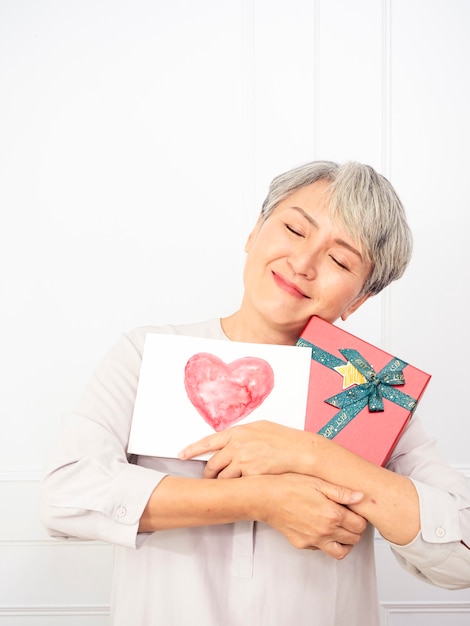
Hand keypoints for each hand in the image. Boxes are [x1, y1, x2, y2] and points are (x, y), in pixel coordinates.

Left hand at [178, 420, 312, 477]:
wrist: (300, 451)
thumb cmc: (284, 438)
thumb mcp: (259, 428)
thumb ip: (242, 434)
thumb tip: (231, 440)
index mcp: (237, 432)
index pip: (207, 442)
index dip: (192, 449)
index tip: (182, 454)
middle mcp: (237, 446)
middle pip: (213, 464)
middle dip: (208, 474)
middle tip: (208, 479)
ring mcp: (243, 462)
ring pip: (222, 478)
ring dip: (221, 484)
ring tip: (224, 487)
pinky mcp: (251, 476)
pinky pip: (237, 485)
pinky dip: (236, 488)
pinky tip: (239, 489)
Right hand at [258, 473, 365, 559]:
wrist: (266, 498)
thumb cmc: (289, 486)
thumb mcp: (317, 482)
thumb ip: (341, 492)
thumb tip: (361, 496)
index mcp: (332, 514)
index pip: (360, 525)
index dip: (360, 517)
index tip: (355, 511)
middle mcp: (325, 531)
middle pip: (354, 539)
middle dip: (355, 529)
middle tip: (348, 518)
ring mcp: (314, 540)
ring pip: (341, 552)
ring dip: (345, 542)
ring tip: (340, 529)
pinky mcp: (303, 545)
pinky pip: (322, 550)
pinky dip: (327, 543)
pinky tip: (321, 529)